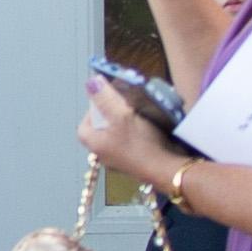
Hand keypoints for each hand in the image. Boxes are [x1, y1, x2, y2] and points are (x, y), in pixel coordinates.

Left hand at [75, 80, 186, 198]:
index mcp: (94, 144)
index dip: (94, 108)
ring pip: (116, 134)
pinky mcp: (133, 162)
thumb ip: (105, 98)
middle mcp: (102, 154)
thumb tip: (90, 81)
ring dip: (125, 121)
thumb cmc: (139, 143)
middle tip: (125, 104)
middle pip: (101, 127)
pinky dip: (134, 132)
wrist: (166, 169)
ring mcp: (118, 160)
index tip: (108, 99)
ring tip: (137, 112)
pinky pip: (128, 143)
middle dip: (111, 113)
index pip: (85, 122)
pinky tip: (146, 126)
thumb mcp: (121, 115)